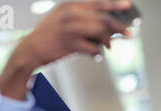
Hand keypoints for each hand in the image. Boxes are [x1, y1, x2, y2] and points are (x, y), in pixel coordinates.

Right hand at [0, 0, 131, 99]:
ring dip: (108, 41)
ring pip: (100, 32)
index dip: (115, 4)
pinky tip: (97, 55)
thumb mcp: (63, 19)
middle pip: (103, 18)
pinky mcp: (69, 43)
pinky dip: (97, 53)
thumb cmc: (51, 35)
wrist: (31, 48)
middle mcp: (71, 14)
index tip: (129, 5)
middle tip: (129, 34)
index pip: (98, 3)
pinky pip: (92, 48)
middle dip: (119, 27)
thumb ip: (83, 19)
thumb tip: (108, 28)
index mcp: (71, 5)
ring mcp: (70, 28)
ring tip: (108, 47)